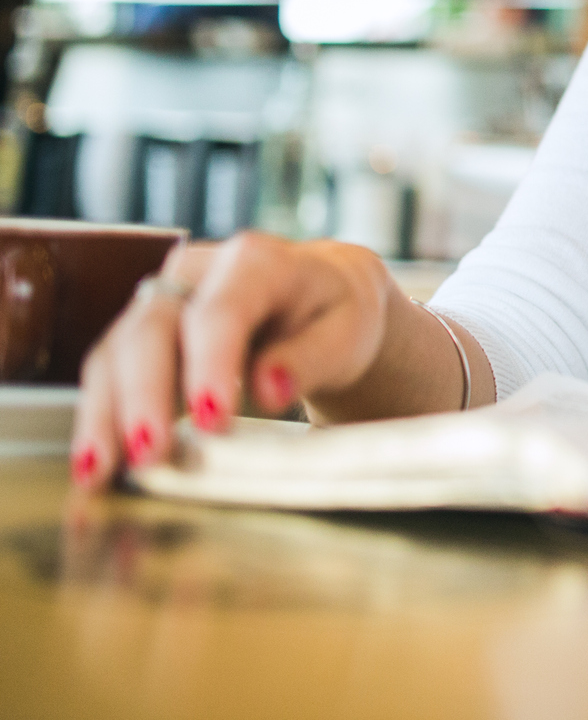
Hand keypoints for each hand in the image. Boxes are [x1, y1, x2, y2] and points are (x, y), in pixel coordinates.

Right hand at [69, 232, 397, 490]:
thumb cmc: (334, 312)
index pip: (222, 311)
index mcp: (254, 262)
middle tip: (149, 454)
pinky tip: (96, 463)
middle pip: (152, 329)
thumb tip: (271, 389)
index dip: (211, 364)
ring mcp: (159, 300)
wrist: (319, 295)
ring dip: (105, 414)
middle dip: (146, 395)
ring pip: (115, 352)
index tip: (214, 419)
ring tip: (101, 471)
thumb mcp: (347, 331)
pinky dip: (98, 418)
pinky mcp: (138, 335)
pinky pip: (107, 374)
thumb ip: (311, 358)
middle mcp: (194, 272)